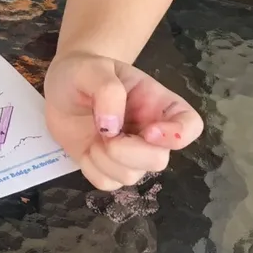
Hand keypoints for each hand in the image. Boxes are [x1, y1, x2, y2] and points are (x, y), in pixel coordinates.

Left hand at [44, 52, 202, 190]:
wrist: (61, 87)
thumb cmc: (84, 72)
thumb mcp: (92, 68)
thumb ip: (108, 91)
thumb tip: (113, 128)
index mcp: (158, 104)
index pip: (190, 125)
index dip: (178, 135)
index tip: (149, 132)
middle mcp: (151, 133)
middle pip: (159, 160)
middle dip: (129, 152)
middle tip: (105, 134)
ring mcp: (130, 154)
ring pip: (132, 176)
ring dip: (106, 160)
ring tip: (93, 136)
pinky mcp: (108, 168)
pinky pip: (108, 183)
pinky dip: (93, 170)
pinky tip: (86, 150)